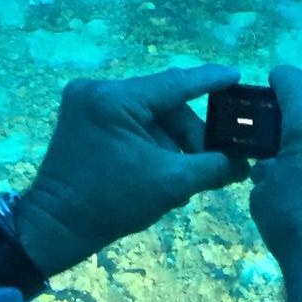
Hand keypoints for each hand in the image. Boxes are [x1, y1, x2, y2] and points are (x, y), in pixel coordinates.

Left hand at [17, 65, 249, 275]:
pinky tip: (161, 171)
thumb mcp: (172, 183)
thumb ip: (214, 167)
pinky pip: (132, 124)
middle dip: (189, 137)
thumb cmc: (112, 203)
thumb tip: (243, 163)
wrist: (58, 226)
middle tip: (208, 165)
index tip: (237, 75)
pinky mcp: (84, 120)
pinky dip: (152, 146)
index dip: (210, 81)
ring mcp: (87, 104)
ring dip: (172, 146)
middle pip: (164, 105)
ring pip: (151, 117)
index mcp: (114, 100)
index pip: (175, 84)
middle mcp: (98, 91)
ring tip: (182, 178)